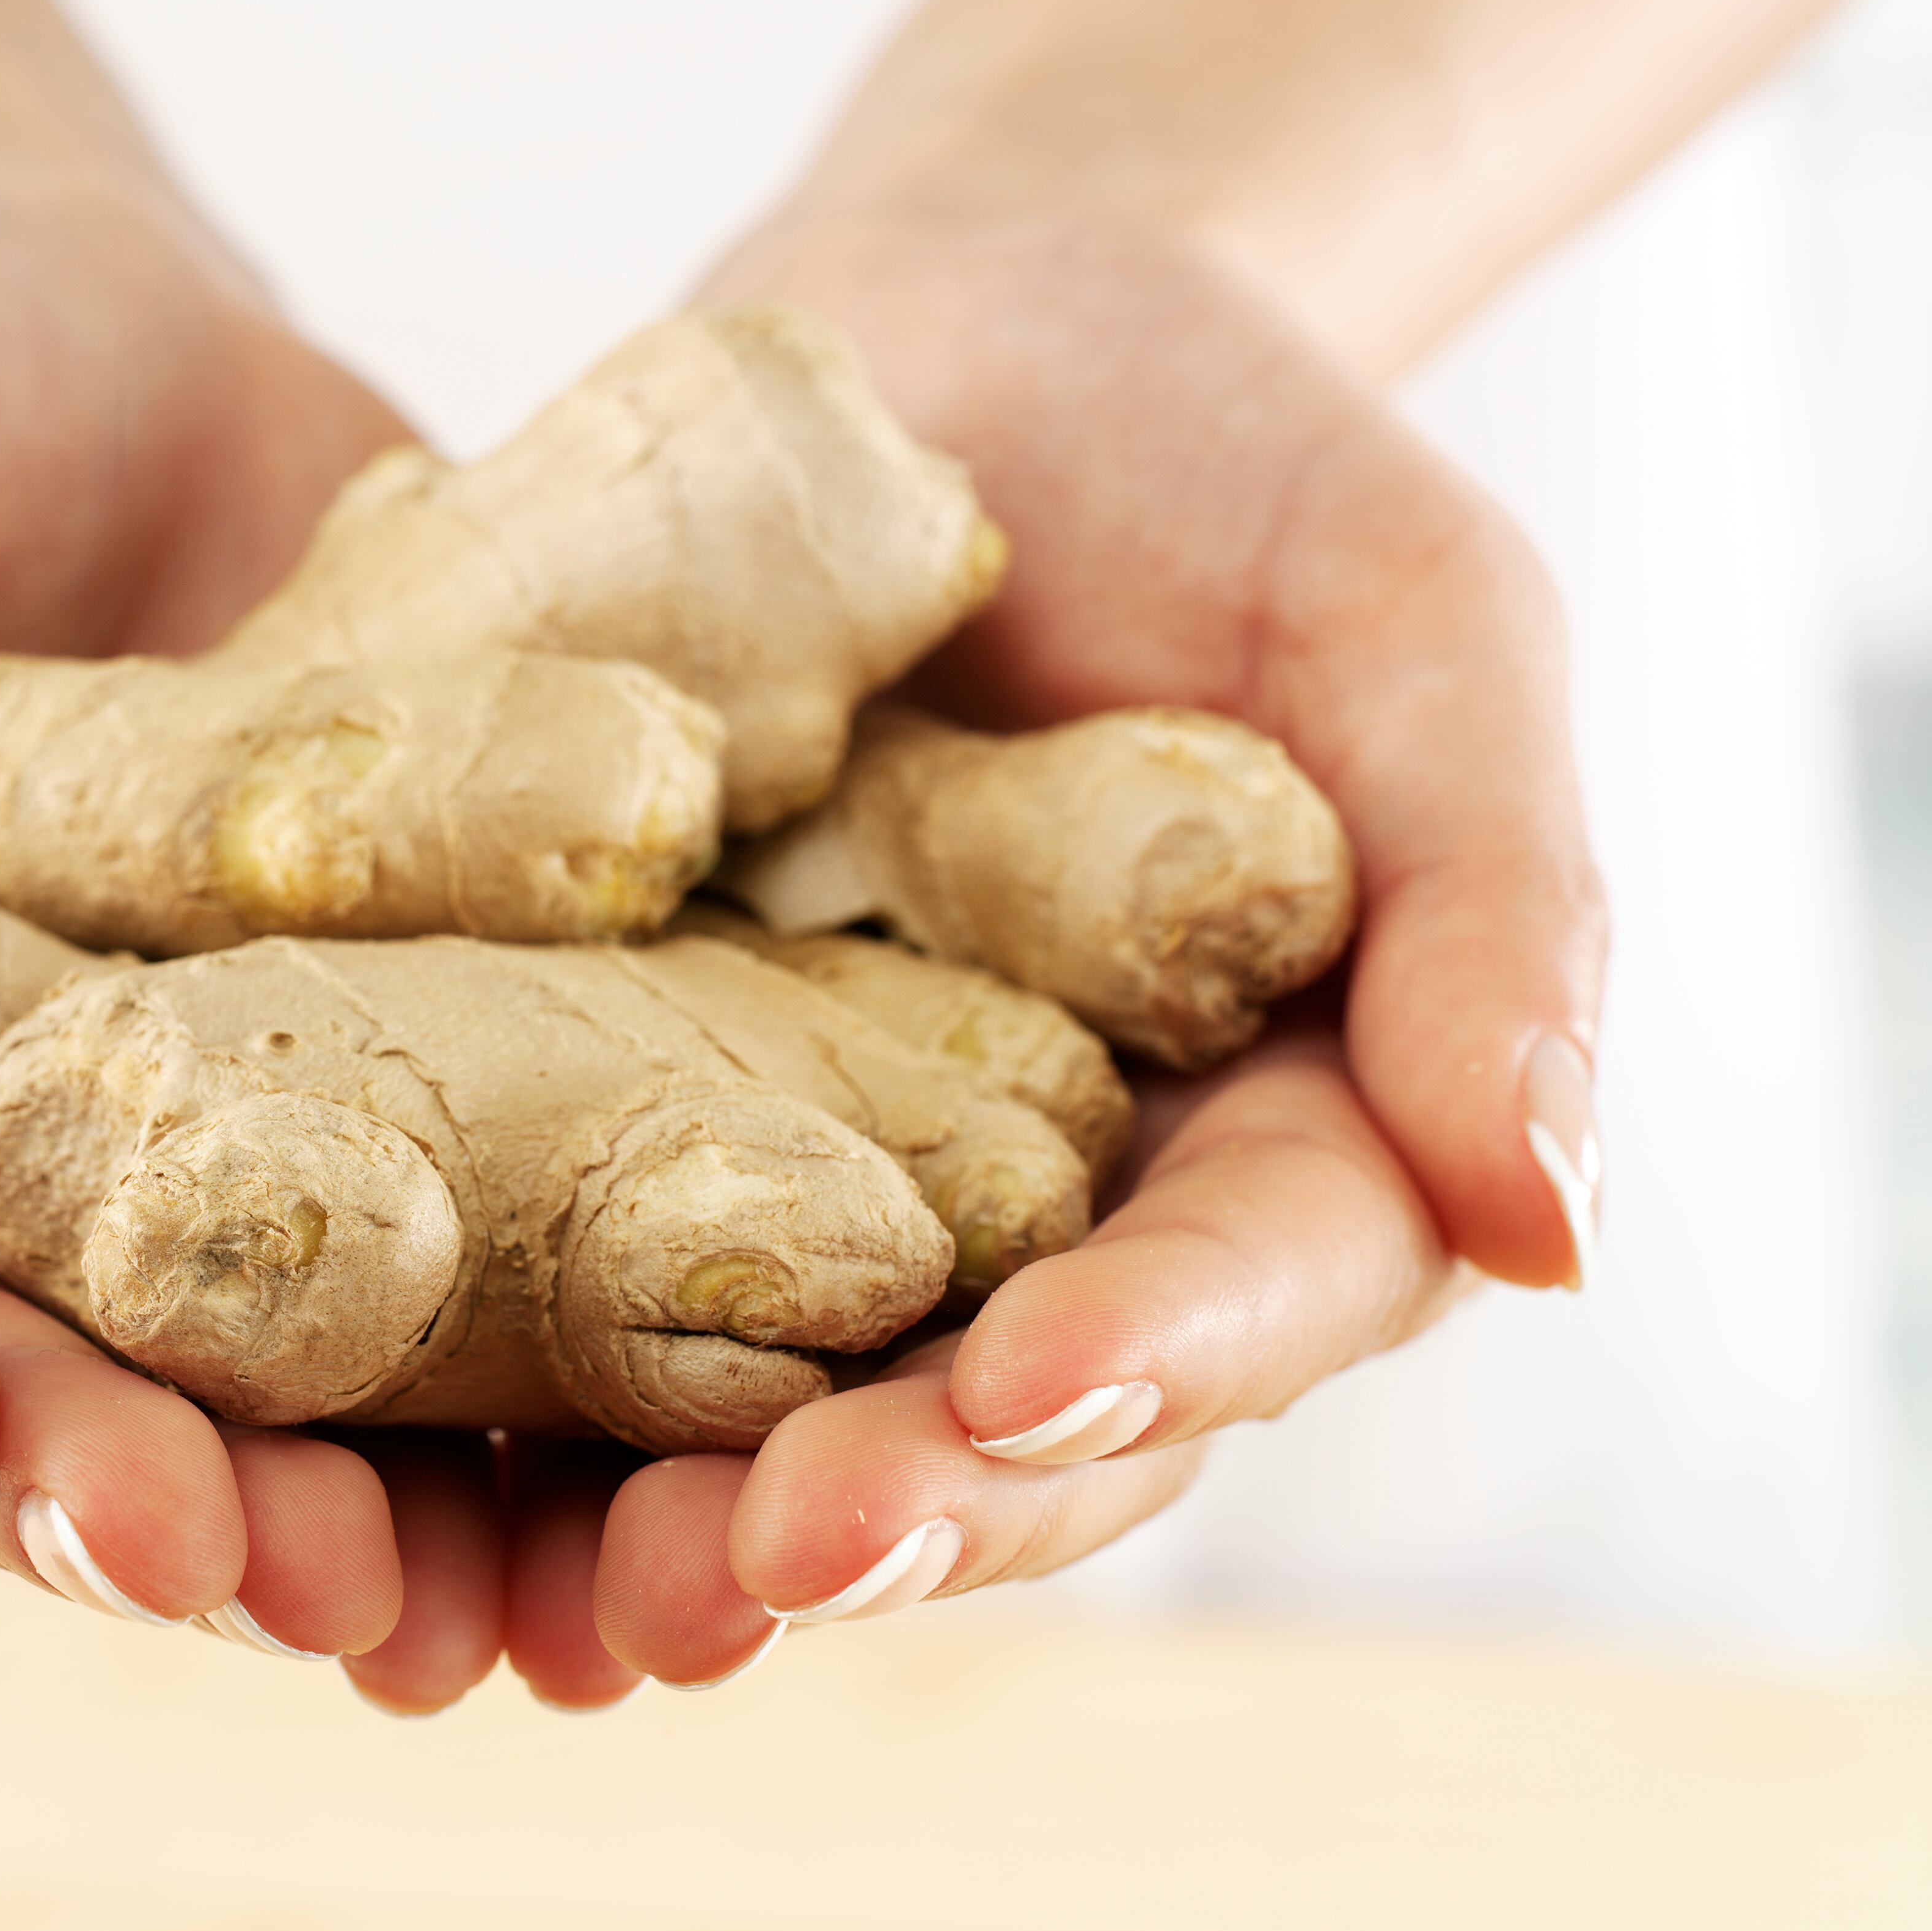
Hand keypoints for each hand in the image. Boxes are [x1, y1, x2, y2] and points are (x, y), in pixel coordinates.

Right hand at [0, 174, 500, 1676]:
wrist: (79, 314)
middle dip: (111, 1501)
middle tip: (252, 1568)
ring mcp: (168, 1163)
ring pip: (226, 1405)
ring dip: (331, 1523)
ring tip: (440, 1596)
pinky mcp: (375, 1095)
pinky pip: (445, 1272)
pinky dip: (520, 1394)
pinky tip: (617, 1474)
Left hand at [588, 215, 1602, 1681]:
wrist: (965, 339)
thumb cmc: (1239, 470)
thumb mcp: (1421, 634)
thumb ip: (1497, 908)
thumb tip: (1558, 1224)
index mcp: (1254, 1138)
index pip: (1237, 1296)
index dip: (1145, 1363)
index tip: (1030, 1388)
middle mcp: (1027, 1201)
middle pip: (981, 1409)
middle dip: (883, 1501)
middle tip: (749, 1572)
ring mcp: (802, 1154)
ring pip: (752, 1381)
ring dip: (658, 1506)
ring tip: (565, 1591)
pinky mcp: (605, 1073)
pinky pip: (538, 1230)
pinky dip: (475, 1343)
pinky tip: (373, 1430)